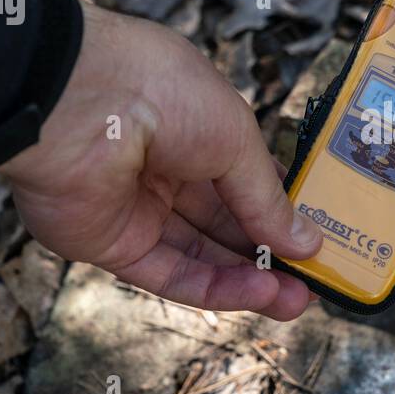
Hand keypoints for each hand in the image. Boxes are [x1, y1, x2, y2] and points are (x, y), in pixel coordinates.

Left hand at [0, 3, 322, 320]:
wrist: (78, 103)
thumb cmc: (160, 93)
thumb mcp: (237, 138)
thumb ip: (268, 198)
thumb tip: (307, 242)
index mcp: (191, 126)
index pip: (242, 176)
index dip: (278, 208)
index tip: (315, 235)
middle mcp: (163, 168)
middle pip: (224, 223)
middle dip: (270, 253)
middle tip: (314, 281)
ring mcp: (136, 208)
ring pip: (201, 255)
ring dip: (250, 280)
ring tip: (297, 300)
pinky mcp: (111, 244)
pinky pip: (170, 273)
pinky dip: (216, 288)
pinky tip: (259, 295)